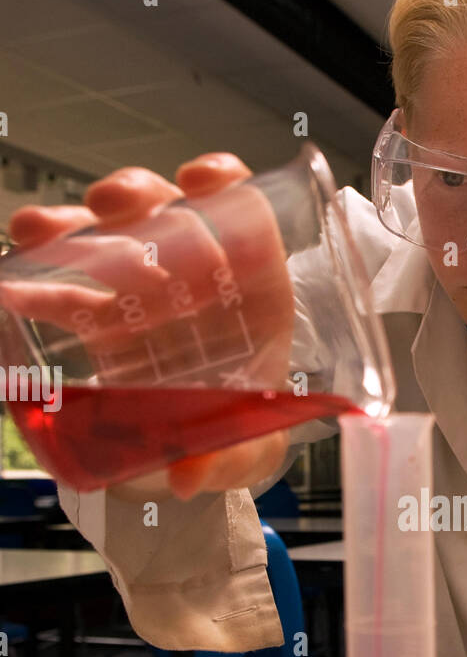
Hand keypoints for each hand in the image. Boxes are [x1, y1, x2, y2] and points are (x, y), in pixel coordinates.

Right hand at [5, 156, 292, 499]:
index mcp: (253, 292)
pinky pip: (65, 282)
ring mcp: (145, 291)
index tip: (197, 182)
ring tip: (40, 230)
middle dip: (137, 197)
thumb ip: (229, 459)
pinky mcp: (99, 314)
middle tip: (113, 209)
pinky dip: (35, 277)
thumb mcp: (245, 454)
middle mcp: (198, 278)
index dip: (224, 184)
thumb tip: (189, 475)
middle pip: (170, 210)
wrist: (193, 458)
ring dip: (75, 221)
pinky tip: (12, 284)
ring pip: (111, 233)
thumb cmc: (236, 439)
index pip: (247, 215)